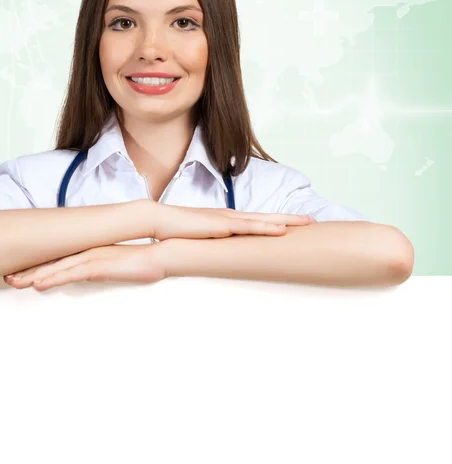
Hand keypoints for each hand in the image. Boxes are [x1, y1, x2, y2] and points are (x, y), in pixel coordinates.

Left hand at [3, 243, 163, 290]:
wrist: (159, 256)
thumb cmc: (139, 263)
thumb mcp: (114, 266)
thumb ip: (98, 268)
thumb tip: (87, 274)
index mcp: (88, 252)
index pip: (57, 259)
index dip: (36, 266)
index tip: (19, 273)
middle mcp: (85, 252)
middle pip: (51, 261)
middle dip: (27, 270)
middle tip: (6, 277)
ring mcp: (91, 257)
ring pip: (56, 267)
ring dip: (33, 275)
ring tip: (13, 281)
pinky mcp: (98, 265)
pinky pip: (71, 273)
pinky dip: (53, 278)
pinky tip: (39, 284)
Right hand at [152, 203, 311, 240]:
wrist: (161, 220)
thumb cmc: (178, 230)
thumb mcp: (199, 239)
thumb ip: (211, 245)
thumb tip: (219, 254)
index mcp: (227, 220)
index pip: (256, 220)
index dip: (275, 221)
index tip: (293, 224)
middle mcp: (231, 217)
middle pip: (266, 217)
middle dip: (289, 218)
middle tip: (310, 220)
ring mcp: (228, 219)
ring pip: (263, 220)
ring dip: (285, 220)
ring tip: (305, 222)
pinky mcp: (223, 226)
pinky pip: (250, 227)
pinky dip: (268, 227)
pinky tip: (282, 229)